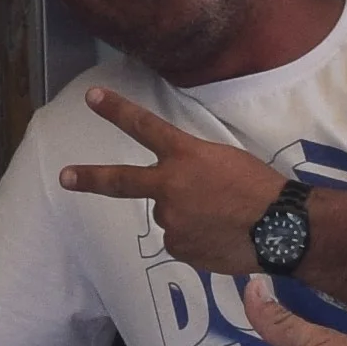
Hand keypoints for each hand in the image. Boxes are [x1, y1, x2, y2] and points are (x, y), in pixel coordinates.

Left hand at [56, 85, 290, 280]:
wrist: (281, 228)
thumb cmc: (261, 188)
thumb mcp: (226, 161)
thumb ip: (193, 170)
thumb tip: (179, 194)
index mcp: (186, 156)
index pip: (145, 126)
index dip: (116, 110)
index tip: (92, 97)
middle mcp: (169, 186)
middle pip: (122, 181)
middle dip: (89, 178)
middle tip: (65, 176)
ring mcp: (170, 220)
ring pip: (170, 217)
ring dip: (189, 218)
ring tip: (223, 219)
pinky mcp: (178, 248)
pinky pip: (182, 242)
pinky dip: (198, 241)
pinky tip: (223, 237)